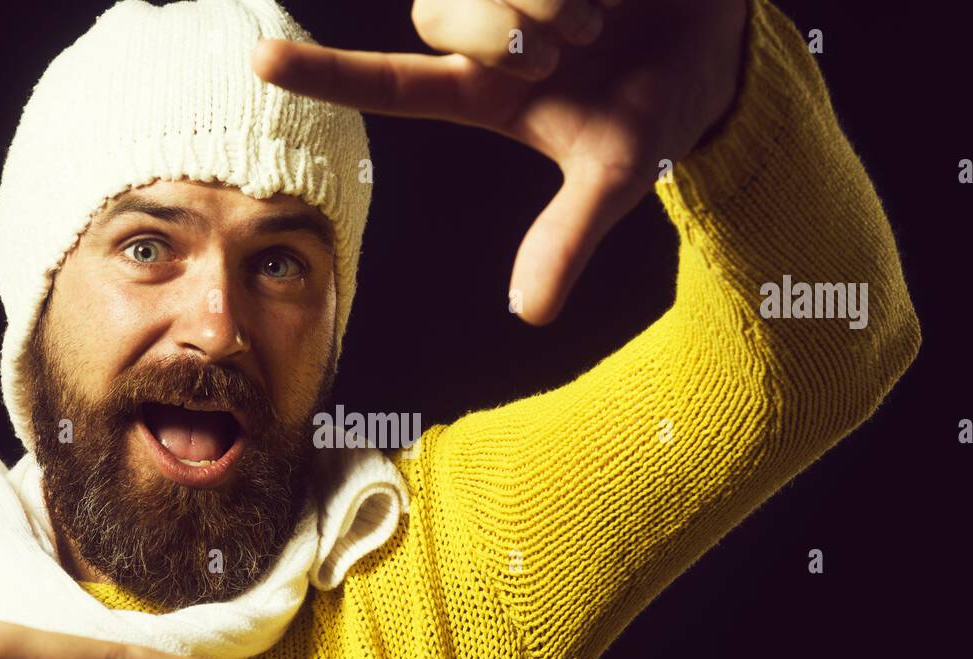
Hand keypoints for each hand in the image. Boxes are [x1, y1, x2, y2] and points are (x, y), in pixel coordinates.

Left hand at [253, 0, 747, 324]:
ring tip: (599, 18)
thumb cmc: (654, 103)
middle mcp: (482, 34)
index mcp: (484, 92)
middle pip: (438, 19)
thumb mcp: (615, 175)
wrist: (713, 39)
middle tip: (575, 48)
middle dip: (511, 36)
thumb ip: (566, 236)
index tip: (258, 59)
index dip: (325, 73)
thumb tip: (528, 314)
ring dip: (550, 4)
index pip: (389, 84)